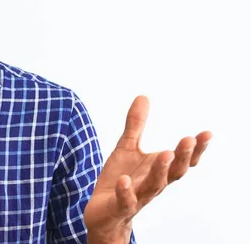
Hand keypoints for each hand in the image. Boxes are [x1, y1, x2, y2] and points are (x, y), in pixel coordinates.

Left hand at [83, 96, 211, 241]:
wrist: (103, 212)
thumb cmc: (121, 179)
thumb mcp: (127, 148)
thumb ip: (135, 125)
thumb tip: (143, 96)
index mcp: (159, 170)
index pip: (182, 160)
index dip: (196, 149)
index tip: (206, 133)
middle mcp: (153, 184)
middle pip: (174, 172)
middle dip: (182, 156)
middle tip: (188, 139)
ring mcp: (138, 196)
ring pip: (154, 186)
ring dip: (160, 170)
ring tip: (164, 153)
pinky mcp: (120, 206)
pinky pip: (125, 200)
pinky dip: (126, 191)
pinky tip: (125, 180)